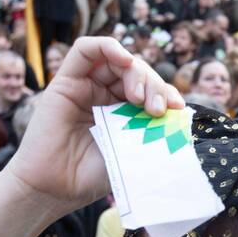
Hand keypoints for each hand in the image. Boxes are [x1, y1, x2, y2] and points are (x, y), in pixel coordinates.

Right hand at [5, 36, 183, 208]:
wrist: (55, 190)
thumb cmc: (91, 177)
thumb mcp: (132, 151)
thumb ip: (152, 131)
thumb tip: (183, 116)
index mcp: (123, 112)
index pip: (150, 89)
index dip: (167, 93)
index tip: (178, 109)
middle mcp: (104, 96)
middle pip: (136, 72)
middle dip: (153, 84)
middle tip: (158, 108)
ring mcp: (85, 87)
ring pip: (116, 60)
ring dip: (136, 71)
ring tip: (139, 97)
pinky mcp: (65, 81)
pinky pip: (86, 50)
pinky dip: (108, 47)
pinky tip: (125, 60)